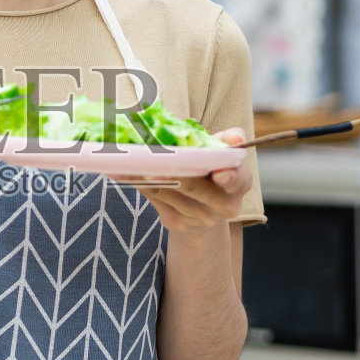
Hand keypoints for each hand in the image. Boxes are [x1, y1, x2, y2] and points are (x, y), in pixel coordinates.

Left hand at [119, 127, 252, 236]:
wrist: (205, 211)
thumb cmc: (212, 171)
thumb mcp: (221, 155)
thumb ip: (226, 142)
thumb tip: (236, 137)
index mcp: (239, 184)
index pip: (239, 181)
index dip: (231, 177)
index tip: (219, 174)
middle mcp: (222, 206)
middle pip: (194, 188)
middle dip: (174, 174)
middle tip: (153, 161)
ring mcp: (198, 217)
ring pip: (168, 193)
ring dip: (145, 176)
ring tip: (127, 160)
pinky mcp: (176, 222)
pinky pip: (153, 199)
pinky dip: (137, 183)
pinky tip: (120, 171)